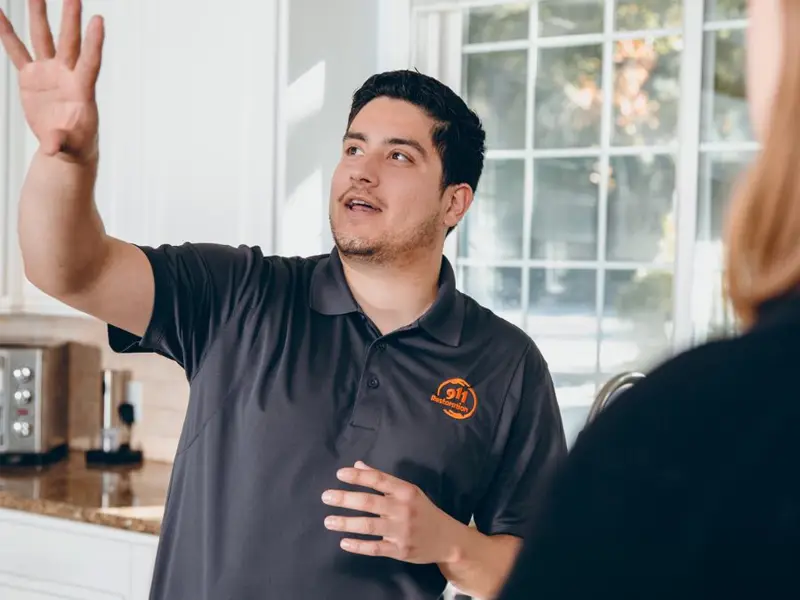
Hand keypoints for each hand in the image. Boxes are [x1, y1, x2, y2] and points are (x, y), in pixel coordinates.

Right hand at [0, 0, 103, 159]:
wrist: (65, 144)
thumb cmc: (75, 144)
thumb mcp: (70, 146)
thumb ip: (61, 142)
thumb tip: (51, 148)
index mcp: (82, 90)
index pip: (90, 61)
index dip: (94, 42)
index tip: (99, 20)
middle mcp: (67, 75)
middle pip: (69, 42)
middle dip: (71, 19)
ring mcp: (49, 73)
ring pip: (44, 39)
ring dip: (40, 16)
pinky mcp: (31, 77)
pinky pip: (16, 51)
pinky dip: (7, 33)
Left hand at [322, 461, 460, 563]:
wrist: (448, 539)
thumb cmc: (423, 511)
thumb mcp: (407, 491)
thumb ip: (382, 479)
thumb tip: (358, 465)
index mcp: (405, 491)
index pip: (378, 480)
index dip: (358, 476)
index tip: (339, 474)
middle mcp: (403, 509)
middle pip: (369, 502)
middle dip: (345, 498)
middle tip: (325, 497)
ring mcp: (402, 531)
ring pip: (369, 525)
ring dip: (346, 522)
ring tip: (328, 521)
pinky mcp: (400, 550)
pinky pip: (376, 548)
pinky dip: (358, 546)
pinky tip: (344, 542)